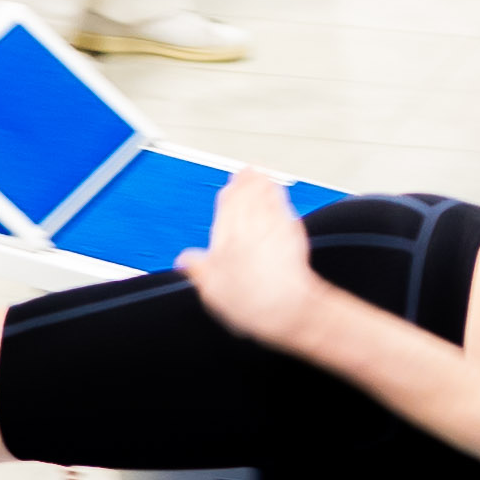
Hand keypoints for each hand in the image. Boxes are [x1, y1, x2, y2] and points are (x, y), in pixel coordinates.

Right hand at [178, 171, 339, 354]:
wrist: (290, 309)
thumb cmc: (253, 303)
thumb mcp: (212, 292)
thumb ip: (198, 270)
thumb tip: (186, 260)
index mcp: (228, 240)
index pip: (226, 210)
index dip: (228, 196)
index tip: (229, 185)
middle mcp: (251, 230)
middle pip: (248, 200)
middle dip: (247, 184)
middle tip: (247, 170)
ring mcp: (274, 231)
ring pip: (267, 200)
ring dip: (264, 185)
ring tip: (262, 174)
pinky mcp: (293, 236)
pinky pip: (284, 209)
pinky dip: (280, 198)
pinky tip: (281, 195)